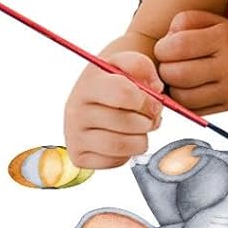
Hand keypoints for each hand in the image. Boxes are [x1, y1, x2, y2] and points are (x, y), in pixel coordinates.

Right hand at [64, 51, 164, 168]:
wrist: (97, 102)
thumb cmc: (118, 84)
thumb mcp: (128, 65)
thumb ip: (141, 66)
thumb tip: (153, 89)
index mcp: (89, 84)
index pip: (124, 93)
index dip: (148, 100)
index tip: (153, 102)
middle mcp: (75, 109)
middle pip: (126, 123)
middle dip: (148, 122)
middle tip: (148, 119)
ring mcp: (74, 135)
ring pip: (121, 145)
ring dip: (141, 140)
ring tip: (139, 131)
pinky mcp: (79, 156)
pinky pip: (116, 162)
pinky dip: (128, 154)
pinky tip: (123, 140)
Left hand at [154, 10, 227, 112]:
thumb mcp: (215, 21)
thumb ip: (185, 21)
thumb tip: (164, 44)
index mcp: (224, 38)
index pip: (176, 46)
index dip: (162, 49)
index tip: (166, 49)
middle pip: (176, 74)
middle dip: (164, 70)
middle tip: (170, 66)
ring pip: (183, 96)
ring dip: (173, 89)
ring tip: (179, 80)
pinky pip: (195, 110)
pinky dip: (185, 103)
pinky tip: (189, 91)